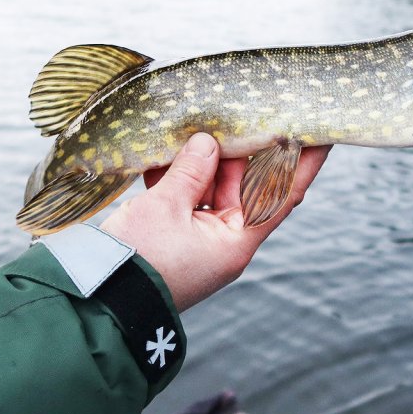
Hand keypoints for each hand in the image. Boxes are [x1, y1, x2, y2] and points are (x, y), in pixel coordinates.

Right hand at [101, 133, 330, 311]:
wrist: (91, 305)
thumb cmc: (134, 260)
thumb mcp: (164, 207)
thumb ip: (190, 170)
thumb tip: (208, 141)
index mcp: (237, 241)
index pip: (283, 193)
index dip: (303, 161)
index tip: (321, 131)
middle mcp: (226, 241)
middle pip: (247, 184)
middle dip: (243, 147)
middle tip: (246, 108)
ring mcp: (200, 239)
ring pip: (214, 187)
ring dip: (206, 158)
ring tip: (203, 120)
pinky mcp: (174, 235)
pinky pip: (186, 198)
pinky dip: (179, 175)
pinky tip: (167, 148)